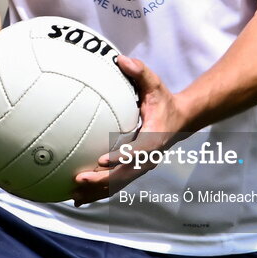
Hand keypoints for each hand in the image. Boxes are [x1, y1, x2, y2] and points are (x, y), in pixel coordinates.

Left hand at [71, 55, 188, 205]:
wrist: (181, 119)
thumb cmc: (164, 100)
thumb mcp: (155, 84)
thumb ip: (140, 72)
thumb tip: (121, 59)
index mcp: (154, 138)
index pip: (137, 151)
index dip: (120, 157)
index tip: (102, 160)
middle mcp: (148, 157)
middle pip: (125, 174)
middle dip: (102, 180)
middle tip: (79, 180)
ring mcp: (142, 166)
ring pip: (119, 184)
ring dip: (98, 192)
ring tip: (75, 197)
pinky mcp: (134, 169)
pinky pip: (116, 184)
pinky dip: (100, 192)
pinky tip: (80, 198)